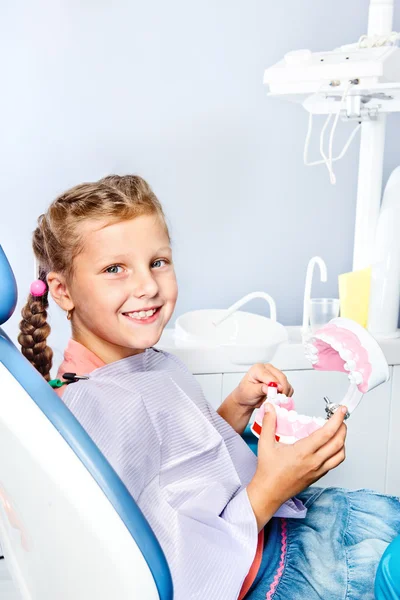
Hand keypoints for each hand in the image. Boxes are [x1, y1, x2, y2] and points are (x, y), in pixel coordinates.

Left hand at [232, 363, 293, 410]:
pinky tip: (279, 399)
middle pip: (281, 377)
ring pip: (286, 383)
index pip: (270, 376)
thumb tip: (270, 388)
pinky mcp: (280, 382)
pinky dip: (286, 394)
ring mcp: (275, 374)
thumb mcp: (250, 392)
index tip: (275, 394)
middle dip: (281, 390)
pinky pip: (288, 388)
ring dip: (284, 393)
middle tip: (277, 399)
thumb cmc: (245, 393)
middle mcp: (268, 369)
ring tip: (277, 400)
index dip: (274, 385)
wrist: (246, 399)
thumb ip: (260, 389)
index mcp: (258, 368)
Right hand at [247, 403, 346, 530]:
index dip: (337, 420)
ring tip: (338, 431)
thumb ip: (269, 423)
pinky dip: (337, 452)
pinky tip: (330, 446)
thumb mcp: (265, 444)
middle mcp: (314, 462)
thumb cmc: (267, 471)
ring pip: (340, 455)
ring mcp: (318, 470)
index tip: (341, 410)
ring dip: (342, 441)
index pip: (327, 433)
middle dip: (343, 427)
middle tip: (341, 418)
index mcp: (303, 452)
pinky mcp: (318, 476)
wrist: (269, 492)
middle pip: (338, 443)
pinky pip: (334, 463)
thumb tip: (270, 407)